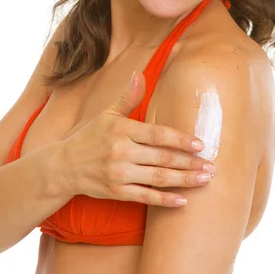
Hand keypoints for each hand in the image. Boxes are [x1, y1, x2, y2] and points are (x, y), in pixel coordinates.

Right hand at [60, 71, 214, 206]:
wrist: (63, 166)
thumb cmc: (91, 136)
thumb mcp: (107, 114)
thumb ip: (128, 97)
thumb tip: (139, 73)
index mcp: (122, 130)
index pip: (158, 134)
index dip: (180, 140)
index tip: (200, 144)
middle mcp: (121, 152)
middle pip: (162, 158)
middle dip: (190, 163)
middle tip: (212, 166)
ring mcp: (118, 173)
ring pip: (158, 178)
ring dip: (184, 180)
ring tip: (205, 180)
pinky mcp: (116, 192)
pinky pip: (145, 197)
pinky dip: (164, 200)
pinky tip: (183, 200)